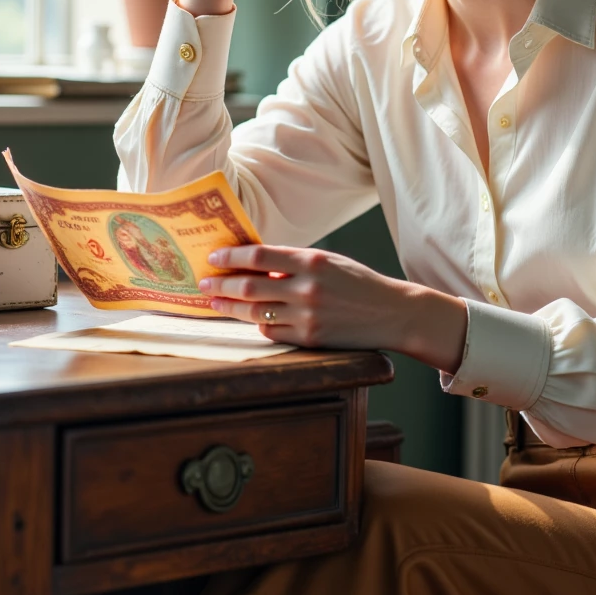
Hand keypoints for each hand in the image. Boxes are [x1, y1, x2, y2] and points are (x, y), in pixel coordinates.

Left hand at [199, 243, 468, 371]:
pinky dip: (257, 323)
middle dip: (221, 284)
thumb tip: (254, 262)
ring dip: (230, 306)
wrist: (392, 313)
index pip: (259, 255)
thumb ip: (294, 261)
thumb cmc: (358, 283)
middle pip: (249, 286)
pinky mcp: (310, 338)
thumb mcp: (329, 261)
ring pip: (255, 311)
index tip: (213, 256)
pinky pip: (272, 332)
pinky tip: (248, 317)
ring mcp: (308, 316)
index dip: (231, 256)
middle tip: (203, 282)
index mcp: (312, 261)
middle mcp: (307, 288)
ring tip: (214, 301)